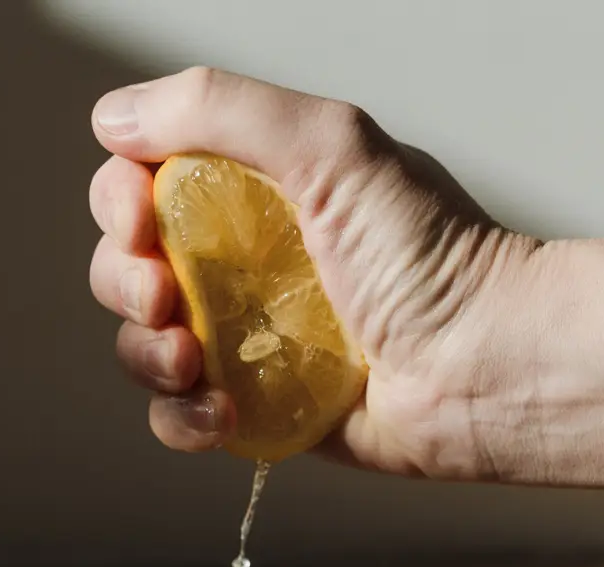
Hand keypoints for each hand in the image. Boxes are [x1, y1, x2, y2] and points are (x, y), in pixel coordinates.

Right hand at [87, 68, 541, 479]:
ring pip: (142, 345)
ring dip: (145, 354)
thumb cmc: (432, 256)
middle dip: (125, 282)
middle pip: (126, 264)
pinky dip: (182, 417)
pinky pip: (180, 417)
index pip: (143, 182)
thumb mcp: (330, 147)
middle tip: (165, 297)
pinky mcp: (261, 409)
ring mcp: (248, 339)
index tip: (140, 218)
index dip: (121, 200)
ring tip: (193, 362)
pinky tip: (222, 412)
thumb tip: (115, 119)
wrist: (488, 367)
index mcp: (257, 188)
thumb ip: (220, 110)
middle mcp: (244, 261)